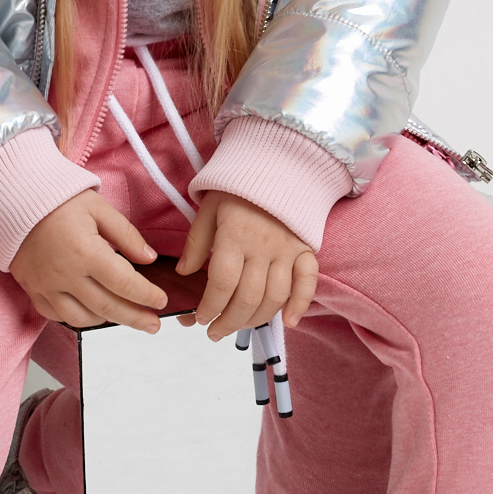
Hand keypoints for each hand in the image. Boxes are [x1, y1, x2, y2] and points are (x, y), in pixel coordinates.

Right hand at [10, 190, 167, 331]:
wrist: (14, 199)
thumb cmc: (58, 200)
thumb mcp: (99, 208)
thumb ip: (126, 235)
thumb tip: (149, 258)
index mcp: (85, 252)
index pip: (124, 283)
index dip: (146, 295)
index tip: (161, 301)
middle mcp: (65, 275)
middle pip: (107, 307)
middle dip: (135, 318)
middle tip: (154, 325)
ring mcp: (46, 286)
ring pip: (82, 318)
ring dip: (108, 321)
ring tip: (126, 318)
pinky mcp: (33, 290)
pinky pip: (56, 316)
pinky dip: (77, 319)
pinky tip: (93, 314)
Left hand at [175, 192, 318, 341]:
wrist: (278, 161)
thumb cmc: (237, 186)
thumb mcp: (208, 208)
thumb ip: (196, 243)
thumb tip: (184, 275)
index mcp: (235, 235)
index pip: (222, 283)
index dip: (210, 307)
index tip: (200, 317)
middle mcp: (263, 246)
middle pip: (248, 297)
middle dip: (228, 321)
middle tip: (214, 332)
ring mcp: (288, 249)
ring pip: (275, 296)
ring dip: (256, 319)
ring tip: (239, 327)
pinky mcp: (305, 249)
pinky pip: (308, 281)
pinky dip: (301, 304)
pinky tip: (289, 322)